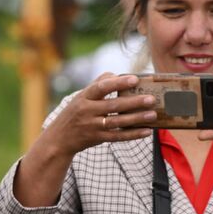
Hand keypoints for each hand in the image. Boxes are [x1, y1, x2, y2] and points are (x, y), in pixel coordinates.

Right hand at [40, 73, 156, 158]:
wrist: (60, 138)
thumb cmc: (75, 112)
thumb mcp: (81, 97)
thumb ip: (98, 84)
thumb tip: (116, 74)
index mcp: (84, 97)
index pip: (101, 87)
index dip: (118, 83)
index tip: (135, 79)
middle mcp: (87, 111)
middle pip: (113, 105)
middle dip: (134, 102)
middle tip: (151, 99)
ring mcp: (92, 126)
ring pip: (118, 122)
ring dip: (137, 118)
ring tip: (153, 114)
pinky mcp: (98, 138)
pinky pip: (118, 137)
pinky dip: (133, 134)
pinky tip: (147, 131)